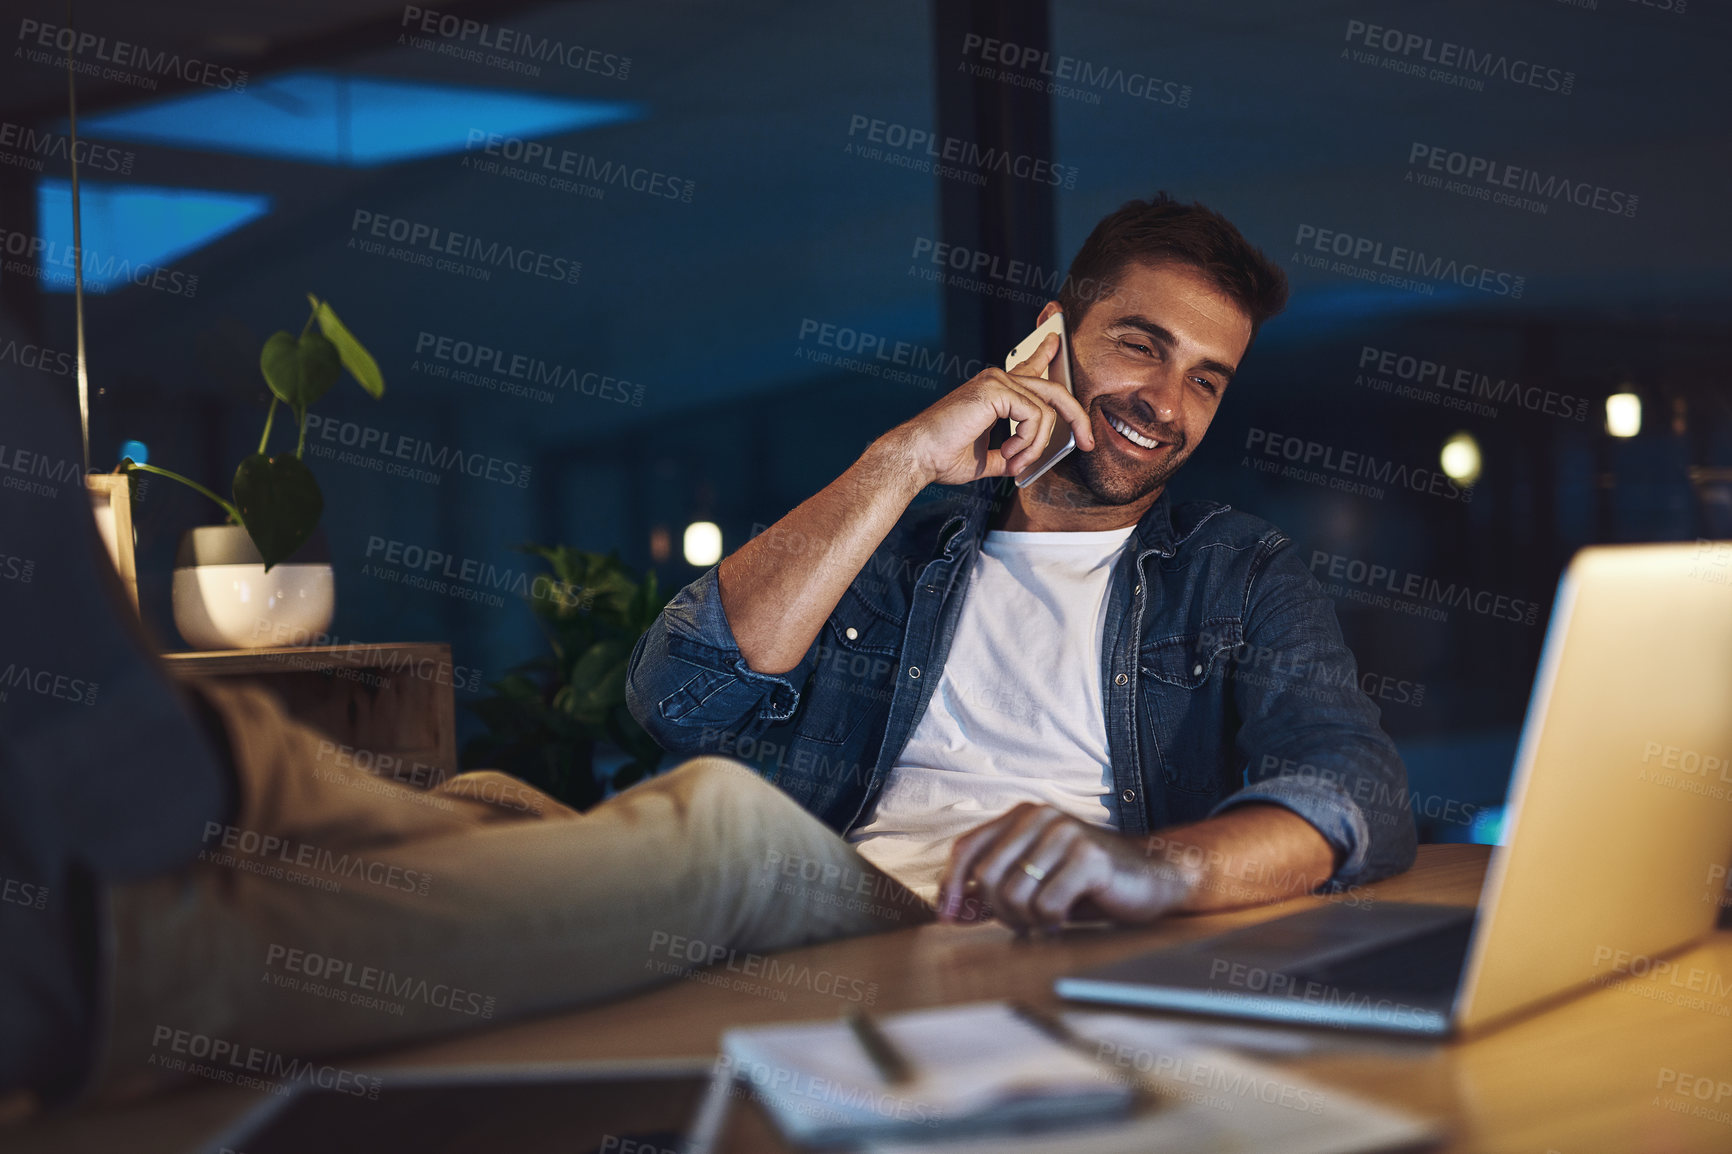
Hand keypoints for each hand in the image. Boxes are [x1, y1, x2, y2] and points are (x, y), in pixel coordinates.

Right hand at [885, 331, 1095, 487]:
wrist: (918, 457)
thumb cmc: (941, 457)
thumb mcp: (984, 459)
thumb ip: (1006, 455)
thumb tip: (1021, 464)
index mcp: (994, 391)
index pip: (1028, 366)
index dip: (1045, 352)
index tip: (1056, 339)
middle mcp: (997, 379)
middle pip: (1054, 391)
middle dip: (1077, 417)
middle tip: (1088, 441)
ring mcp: (997, 382)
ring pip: (1046, 412)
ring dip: (1036, 446)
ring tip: (1015, 462)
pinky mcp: (996, 391)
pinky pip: (1035, 417)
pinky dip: (1028, 442)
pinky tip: (1009, 453)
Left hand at [936, 803, 1196, 932]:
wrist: (1153, 876)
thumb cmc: (1090, 881)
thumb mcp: (1036, 879)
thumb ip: (996, 889)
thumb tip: (954, 910)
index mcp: (1022, 816)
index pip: (966, 847)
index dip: (951, 885)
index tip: (949, 916)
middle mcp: (1040, 817)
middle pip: (986, 876)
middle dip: (999, 911)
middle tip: (1024, 921)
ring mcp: (1064, 834)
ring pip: (1014, 894)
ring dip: (1027, 919)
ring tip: (1048, 917)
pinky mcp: (1088, 858)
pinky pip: (1046, 905)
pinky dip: (1051, 921)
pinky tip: (1065, 916)